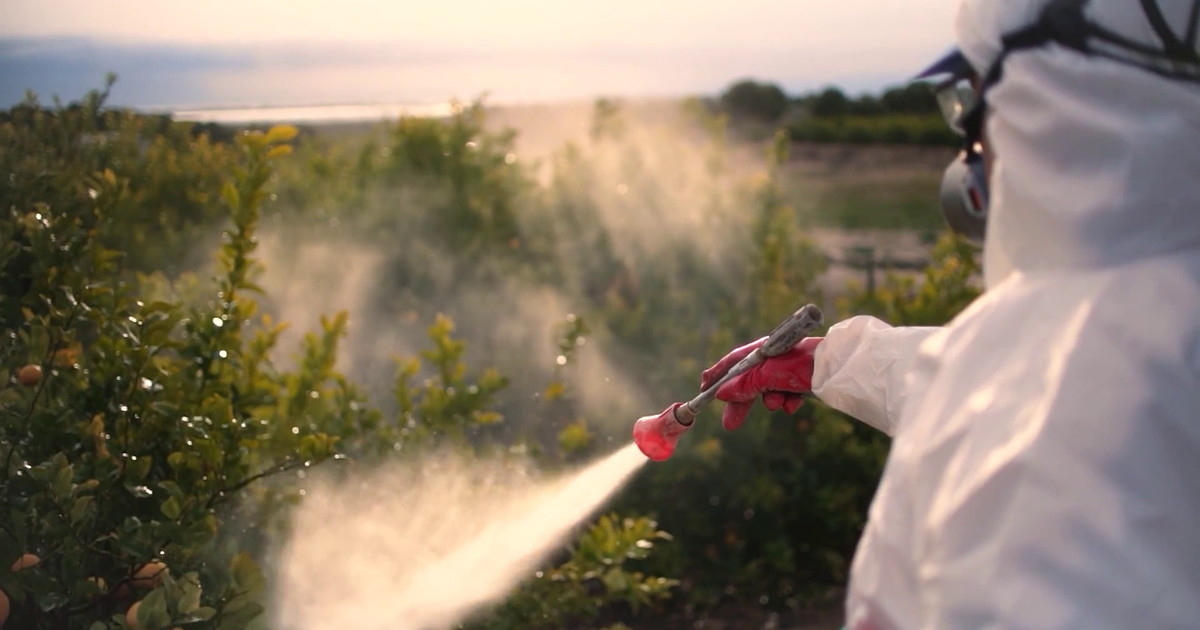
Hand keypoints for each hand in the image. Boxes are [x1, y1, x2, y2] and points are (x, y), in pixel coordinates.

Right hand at [700, 336, 822, 429]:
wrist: (843, 369)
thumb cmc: (805, 364)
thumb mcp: (770, 375)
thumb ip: (745, 384)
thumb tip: (722, 394)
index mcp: (764, 348)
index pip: (734, 362)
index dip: (719, 376)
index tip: (705, 391)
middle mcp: (775, 357)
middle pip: (750, 381)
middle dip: (742, 402)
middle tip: (730, 425)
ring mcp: (790, 369)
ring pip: (770, 391)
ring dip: (772, 400)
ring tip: (779, 404)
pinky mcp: (804, 380)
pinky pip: (788, 395)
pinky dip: (789, 401)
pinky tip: (794, 404)